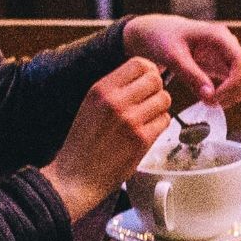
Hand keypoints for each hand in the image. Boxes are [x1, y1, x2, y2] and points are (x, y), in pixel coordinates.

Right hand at [39, 57, 170, 219]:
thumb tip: (145, 75)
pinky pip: (165, 121)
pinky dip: (160, 126)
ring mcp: (130, 120)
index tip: (147, 82)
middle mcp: (116, 101)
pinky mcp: (142, 139)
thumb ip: (115, 89)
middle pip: (156, 80)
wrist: (76, 176)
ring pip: (164, 99)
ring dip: (160, 108)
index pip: (138, 64)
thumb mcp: (91, 105)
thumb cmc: (83, 143)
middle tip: (150, 102)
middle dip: (157, 89)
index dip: (148, 72)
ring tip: (147, 118)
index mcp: (101, 89)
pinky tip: (146, 133)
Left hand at [122, 15, 240, 108]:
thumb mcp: (173, 57)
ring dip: (233, 95)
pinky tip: (207, 97)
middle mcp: (228, 45)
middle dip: (234, 93)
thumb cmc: (162, 39)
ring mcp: (227, 55)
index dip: (232, 85)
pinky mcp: (222, 65)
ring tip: (209, 101)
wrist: (155, 32)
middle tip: (210, 102)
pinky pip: (235, 83)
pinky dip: (226, 94)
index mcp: (219, 36)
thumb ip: (192, 77)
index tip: (213, 97)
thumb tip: (211, 97)